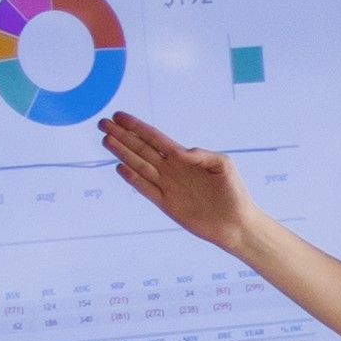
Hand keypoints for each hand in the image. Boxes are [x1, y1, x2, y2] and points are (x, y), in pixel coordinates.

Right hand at [101, 111, 255, 255]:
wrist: (237, 224)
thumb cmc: (234, 193)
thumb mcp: (223, 165)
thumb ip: (202, 154)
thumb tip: (181, 153)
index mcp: (184, 158)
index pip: (154, 138)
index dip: (136, 127)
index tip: (119, 116)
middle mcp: (172, 170)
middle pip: (141, 149)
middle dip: (122, 136)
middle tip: (103, 123)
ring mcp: (167, 186)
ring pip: (139, 166)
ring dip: (123, 153)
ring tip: (106, 140)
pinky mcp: (167, 204)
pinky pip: (146, 189)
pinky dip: (133, 179)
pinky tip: (120, 168)